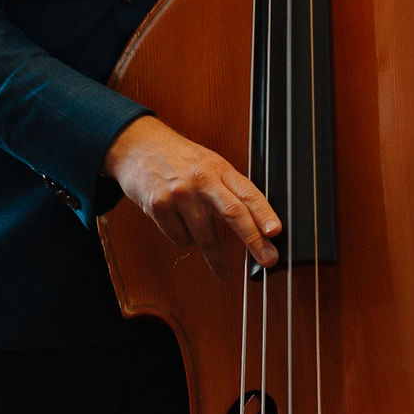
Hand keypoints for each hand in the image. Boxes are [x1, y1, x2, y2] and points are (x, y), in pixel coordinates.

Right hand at [102, 115, 280, 275]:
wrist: (138, 145)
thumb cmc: (179, 159)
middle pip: (233, 213)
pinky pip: (181, 239)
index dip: (264, 213)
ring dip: (216, 256)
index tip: (275, 231)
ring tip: (223, 267)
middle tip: (268, 260)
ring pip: (205, 237)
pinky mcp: (158, 206)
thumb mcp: (209, 164)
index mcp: (219, 168)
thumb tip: (257, 226)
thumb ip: (229, 189)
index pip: (247, 192)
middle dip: (253, 240)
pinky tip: (181, 224)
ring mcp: (179, 194)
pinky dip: (186, 239)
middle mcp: (201, 179)